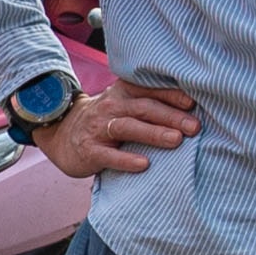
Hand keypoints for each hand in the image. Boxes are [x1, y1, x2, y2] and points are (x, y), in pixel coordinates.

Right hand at [32, 80, 198, 180]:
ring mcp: (98, 129)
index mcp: (122, 93)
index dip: (172, 95)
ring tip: (176, 140)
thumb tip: (194, 109)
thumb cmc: (105, 121)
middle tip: (194, 127)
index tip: (194, 103)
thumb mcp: (123, 105)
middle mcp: (111, 107)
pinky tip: (144, 164)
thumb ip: (149, 104)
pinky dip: (127, 159)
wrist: (61, 135)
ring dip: (153, 133)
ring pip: (128, 127)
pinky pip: (109, 155)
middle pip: (143, 108)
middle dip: (171, 116)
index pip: (149, 89)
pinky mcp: (89, 151)